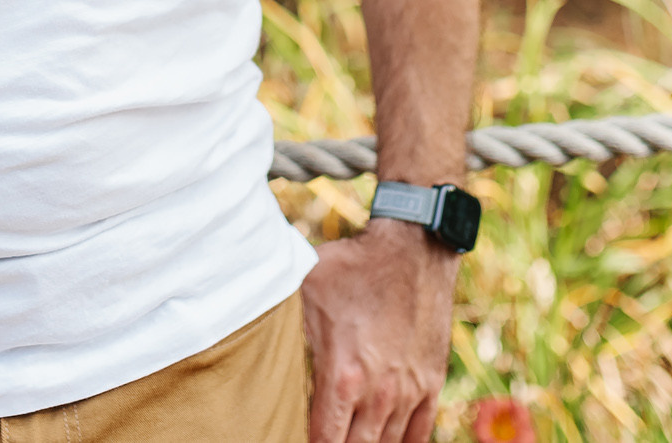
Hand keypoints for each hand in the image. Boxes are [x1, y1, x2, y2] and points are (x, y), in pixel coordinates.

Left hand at [301, 219, 458, 442]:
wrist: (414, 248)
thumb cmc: (352, 266)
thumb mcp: (304, 286)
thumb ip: (279, 318)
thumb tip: (240, 323)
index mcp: (342, 376)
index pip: (324, 441)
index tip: (294, 437)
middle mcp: (379, 393)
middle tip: (321, 438)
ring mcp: (408, 391)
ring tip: (348, 437)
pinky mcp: (431, 382)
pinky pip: (419, 432)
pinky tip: (385, 441)